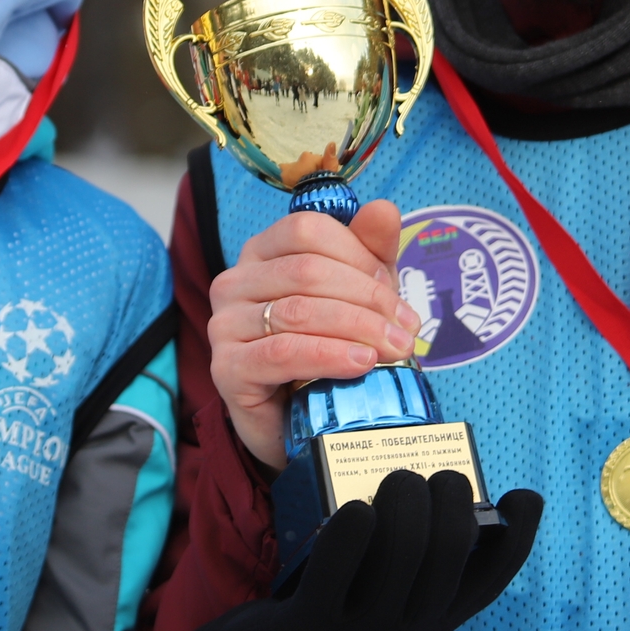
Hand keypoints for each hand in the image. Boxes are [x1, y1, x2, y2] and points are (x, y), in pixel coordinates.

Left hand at [171, 468, 542, 630]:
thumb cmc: (340, 612)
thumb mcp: (393, 600)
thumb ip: (421, 564)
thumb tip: (452, 496)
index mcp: (435, 623)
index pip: (492, 582)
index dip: (520, 537)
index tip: (524, 496)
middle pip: (449, 554)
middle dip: (449, 498)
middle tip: (431, 475)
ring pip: (402, 553)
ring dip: (404, 499)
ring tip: (397, 478)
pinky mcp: (313, 625)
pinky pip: (338, 569)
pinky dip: (352, 530)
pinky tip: (356, 509)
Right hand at [208, 199, 419, 468]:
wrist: (301, 421)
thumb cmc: (328, 349)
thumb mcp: (357, 295)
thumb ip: (369, 251)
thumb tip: (383, 209)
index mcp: (262, 252)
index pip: (308, 230)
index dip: (358, 256)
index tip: (395, 294)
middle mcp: (234, 281)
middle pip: (307, 270)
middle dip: (367, 300)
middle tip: (405, 332)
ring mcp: (224, 324)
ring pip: (299, 311)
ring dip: (357, 329)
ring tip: (394, 350)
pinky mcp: (227, 368)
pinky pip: (283, 352)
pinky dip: (329, 356)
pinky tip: (360, 364)